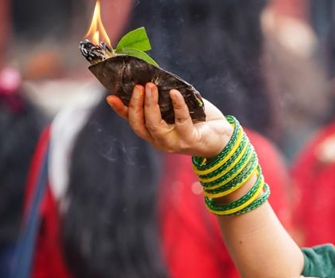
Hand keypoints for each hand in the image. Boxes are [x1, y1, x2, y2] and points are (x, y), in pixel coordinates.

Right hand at [107, 83, 233, 157]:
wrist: (223, 136)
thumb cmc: (198, 120)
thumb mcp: (176, 109)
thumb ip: (162, 99)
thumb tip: (149, 77)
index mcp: (154, 133)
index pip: (133, 122)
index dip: (120, 110)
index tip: (111, 96)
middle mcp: (160, 141)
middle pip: (139, 124)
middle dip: (135, 104)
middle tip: (137, 86)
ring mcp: (174, 143)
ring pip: (154, 125)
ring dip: (150, 104)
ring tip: (150, 86)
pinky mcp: (190, 140)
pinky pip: (181, 121)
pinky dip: (177, 105)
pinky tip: (174, 93)